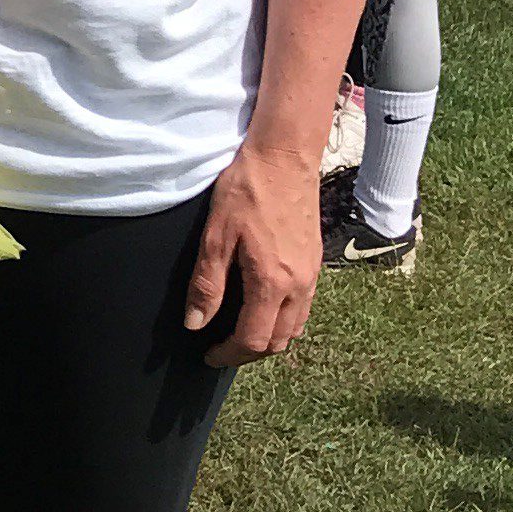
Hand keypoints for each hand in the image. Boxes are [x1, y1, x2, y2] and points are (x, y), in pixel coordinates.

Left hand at [185, 140, 320, 361]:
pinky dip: (285, 319)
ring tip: (242, 333)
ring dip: (270, 339)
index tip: (208, 355)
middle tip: (222, 349)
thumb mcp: (215, 237)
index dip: (229, 355)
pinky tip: (266, 308)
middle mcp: (299, 285)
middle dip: (250, 353)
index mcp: (273, 283)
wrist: (284, 156)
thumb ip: (207, 285)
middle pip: (279, 341)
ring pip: (296, 326)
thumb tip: (196, 324)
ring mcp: (312, 273)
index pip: (253, 340)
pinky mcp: (316, 260)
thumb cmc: (246, 190)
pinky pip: (304, 306)